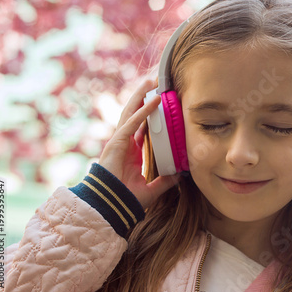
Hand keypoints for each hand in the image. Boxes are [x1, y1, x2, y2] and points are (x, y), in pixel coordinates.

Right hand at [99, 79, 177, 208]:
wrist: (111, 208)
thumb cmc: (126, 200)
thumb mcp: (151, 188)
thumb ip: (165, 180)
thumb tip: (180, 174)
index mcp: (131, 151)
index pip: (141, 126)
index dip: (149, 113)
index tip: (159, 101)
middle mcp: (124, 143)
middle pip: (134, 114)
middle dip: (143, 97)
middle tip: (154, 84)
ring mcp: (119, 141)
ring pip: (130, 112)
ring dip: (141, 96)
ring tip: (151, 82)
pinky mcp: (116, 143)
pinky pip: (132, 123)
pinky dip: (143, 111)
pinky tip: (153, 101)